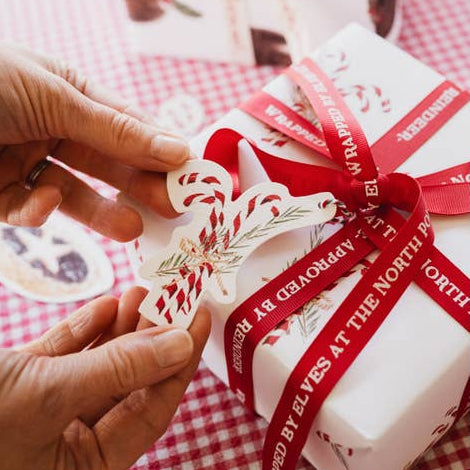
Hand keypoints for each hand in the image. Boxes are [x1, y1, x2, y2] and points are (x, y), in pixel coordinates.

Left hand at [0, 42, 188, 240]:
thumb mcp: (56, 97)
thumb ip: (118, 131)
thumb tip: (179, 148)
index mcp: (70, 94)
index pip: (128, 128)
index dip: (160, 151)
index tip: (191, 176)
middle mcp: (53, 128)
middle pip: (109, 164)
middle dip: (140, 186)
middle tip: (171, 208)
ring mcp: (27, 162)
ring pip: (77, 194)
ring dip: (102, 213)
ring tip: (132, 230)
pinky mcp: (2, 196)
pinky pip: (30, 208)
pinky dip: (37, 210)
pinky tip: (41, 203)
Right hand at [0, 287, 210, 469]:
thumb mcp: (51, 396)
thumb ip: (119, 370)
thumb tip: (180, 344)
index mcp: (82, 468)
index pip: (150, 413)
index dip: (180, 365)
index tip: (199, 320)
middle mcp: (68, 443)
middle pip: (127, 384)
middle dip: (151, 337)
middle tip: (173, 297)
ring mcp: (46, 412)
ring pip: (97, 366)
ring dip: (121, 328)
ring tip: (141, 292)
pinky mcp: (22, 384)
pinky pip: (64, 356)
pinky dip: (85, 330)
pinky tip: (107, 305)